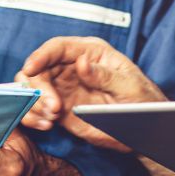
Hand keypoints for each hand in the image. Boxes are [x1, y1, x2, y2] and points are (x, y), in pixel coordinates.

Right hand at [15, 36, 165, 151]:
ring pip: (31, 87)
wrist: (144, 128)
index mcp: (89, 52)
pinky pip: (34, 107)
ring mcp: (63, 87)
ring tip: (51, 119)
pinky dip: (32, 115)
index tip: (30, 69)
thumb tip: (81, 62)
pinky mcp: (58, 107)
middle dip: (38, 87)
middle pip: (38, 68)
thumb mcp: (128, 85)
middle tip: (53, 107)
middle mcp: (71, 66)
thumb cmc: (141, 99)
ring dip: (33, 103)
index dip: (40, 56)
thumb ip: (103, 74)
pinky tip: (45, 125)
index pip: (58, 47)